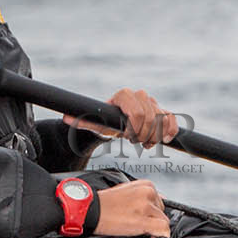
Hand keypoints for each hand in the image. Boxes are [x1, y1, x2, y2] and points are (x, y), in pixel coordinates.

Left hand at [65, 88, 179, 147]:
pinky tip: (164, 139)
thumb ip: (83, 120)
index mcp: (124, 95)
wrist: (119, 122)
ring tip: (146, 142)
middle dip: (143, 134)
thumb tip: (66, 118)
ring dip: (156, 135)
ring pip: (162, 119)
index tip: (127, 137)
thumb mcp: (96, 122)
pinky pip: (172, 119)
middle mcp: (140, 95)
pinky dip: (171, 130)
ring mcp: (152, 102)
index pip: (136, 112)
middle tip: (135, 142)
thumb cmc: (107, 122)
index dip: (134, 128)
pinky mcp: (162, 110)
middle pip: (150, 118)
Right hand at [92, 179, 169, 237]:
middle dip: (152, 219)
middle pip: (162, 212)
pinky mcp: (143, 220)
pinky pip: (163, 230)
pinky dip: (161, 235)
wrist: (91, 210)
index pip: (159, 201)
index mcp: (145, 185)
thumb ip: (142, 196)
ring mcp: (146, 206)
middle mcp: (148, 193)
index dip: (152, 212)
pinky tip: (151, 237)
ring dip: (153, 228)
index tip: (144, 217)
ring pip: (163, 221)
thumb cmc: (104, 203)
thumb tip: (155, 206)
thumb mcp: (126, 191)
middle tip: (136, 222)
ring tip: (137, 228)